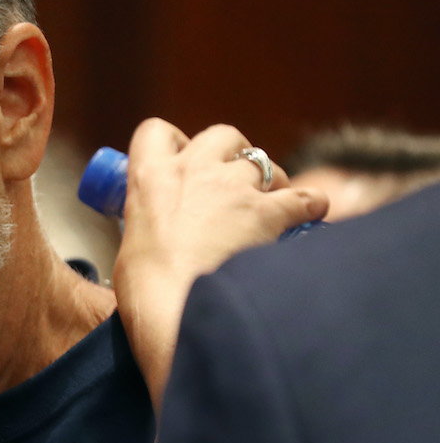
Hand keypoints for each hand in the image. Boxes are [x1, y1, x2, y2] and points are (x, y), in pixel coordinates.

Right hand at [112, 119, 328, 413]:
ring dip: (270, 180)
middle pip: (222, 135)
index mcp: (149, 178)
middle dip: (232, 154)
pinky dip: (310, 206)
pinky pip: (305, 197)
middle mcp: (193, 170)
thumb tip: (161, 245)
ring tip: (270, 206)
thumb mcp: (132, 248)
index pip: (155, 132)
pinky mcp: (269, 211)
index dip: (174, 143)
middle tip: (231, 184)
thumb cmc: (145, 290)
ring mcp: (233, 187)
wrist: (177, 311)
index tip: (181, 162)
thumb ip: (150, 230)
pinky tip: (309, 218)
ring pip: (265, 163)